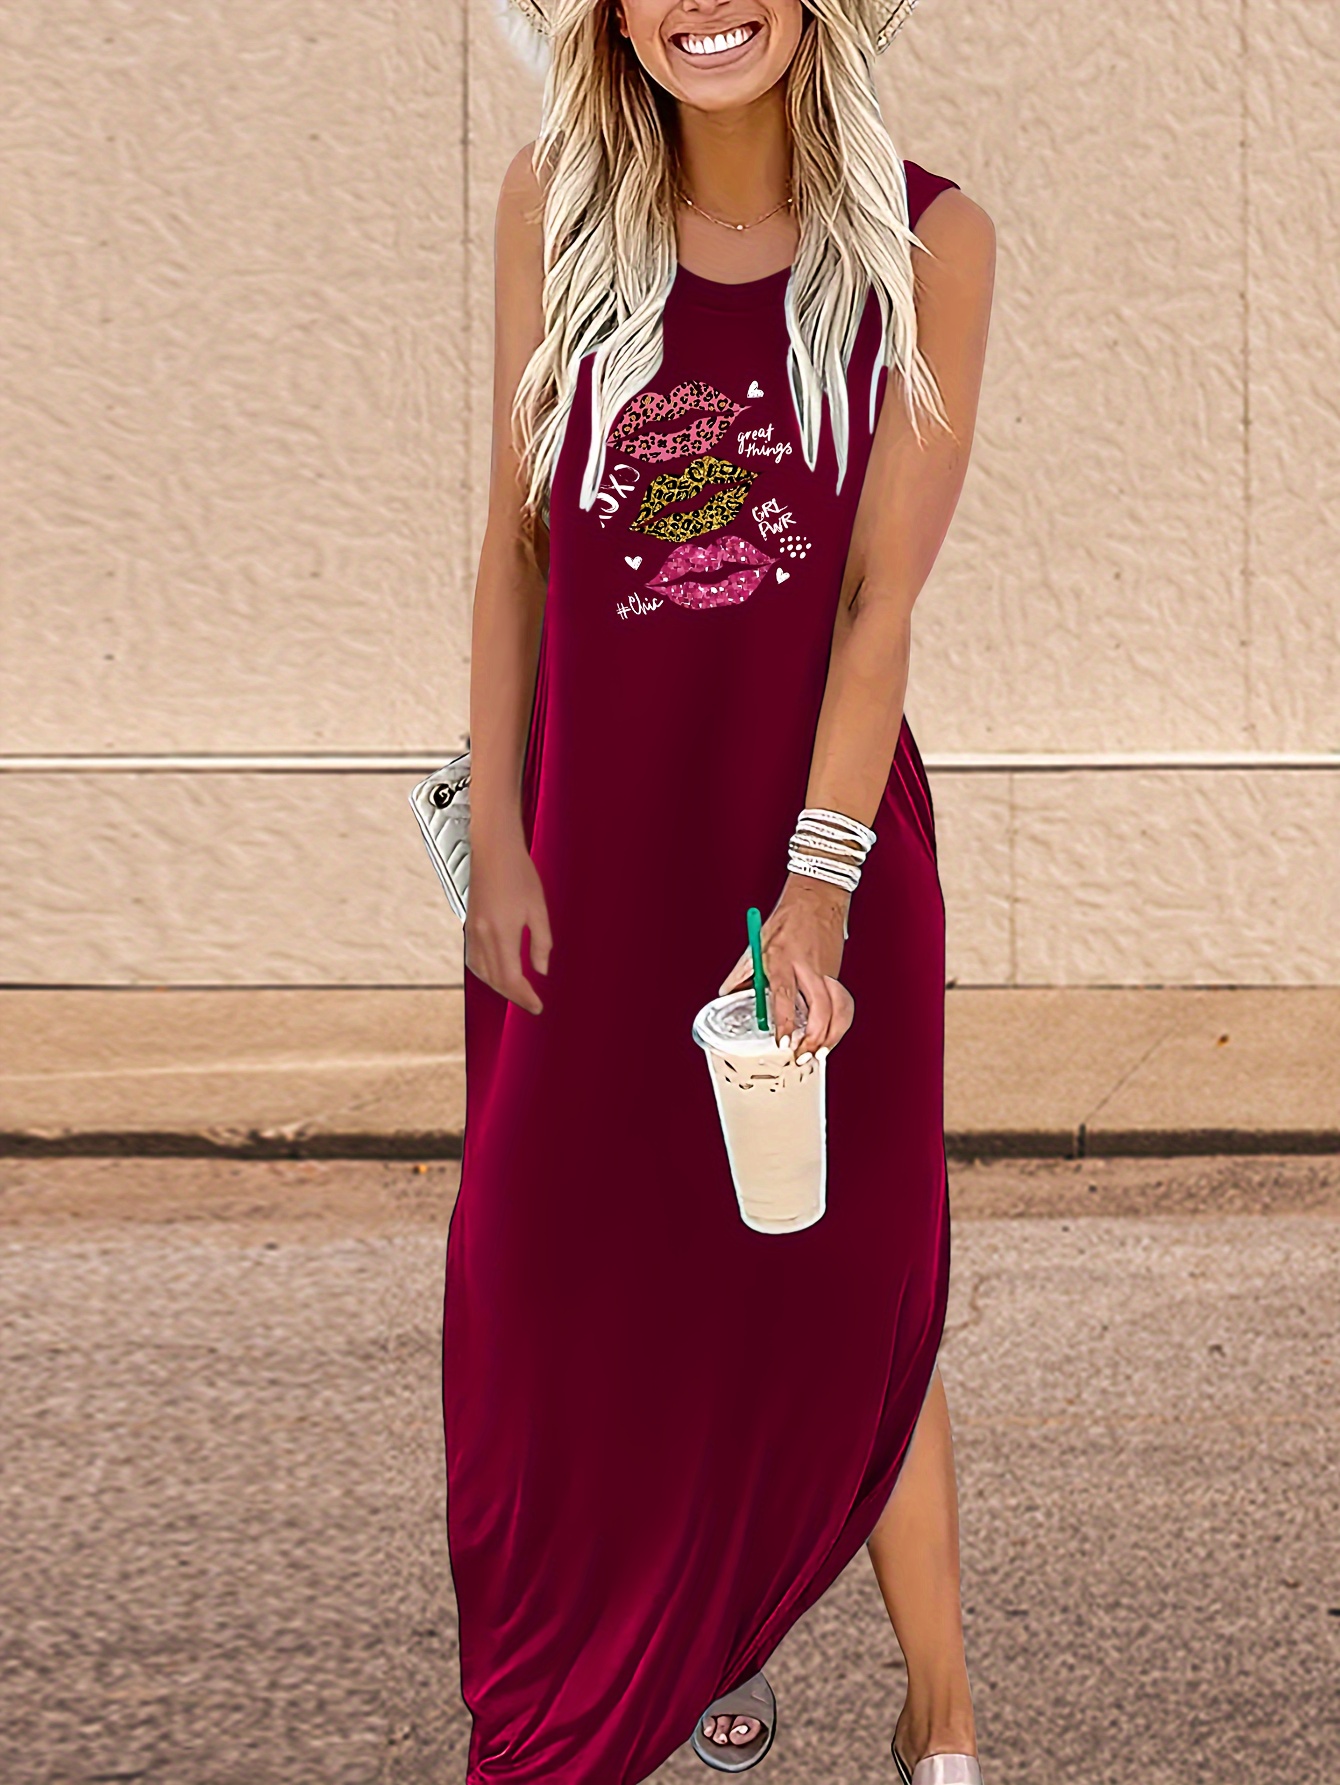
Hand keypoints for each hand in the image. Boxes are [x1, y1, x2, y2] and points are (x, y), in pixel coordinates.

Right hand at [463, 826, 551, 1015]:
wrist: (493, 850)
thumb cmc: (519, 874)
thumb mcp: (539, 910)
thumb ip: (541, 944)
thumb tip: (540, 971)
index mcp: (502, 933)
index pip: (511, 978)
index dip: (525, 996)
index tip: (537, 1006)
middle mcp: (482, 936)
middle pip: (495, 980)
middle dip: (514, 996)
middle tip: (531, 1003)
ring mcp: (472, 931)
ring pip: (482, 972)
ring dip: (499, 987)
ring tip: (517, 992)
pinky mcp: (469, 926)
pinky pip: (475, 960)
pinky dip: (486, 973)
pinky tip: (497, 974)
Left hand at [716, 874, 855, 1058]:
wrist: (818, 898)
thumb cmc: (787, 919)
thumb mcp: (757, 943)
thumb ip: (742, 973)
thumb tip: (725, 995)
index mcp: (783, 959)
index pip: (784, 995)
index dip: (783, 1022)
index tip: (782, 1043)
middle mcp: (807, 967)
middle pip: (819, 1008)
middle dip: (814, 1037)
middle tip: (802, 1056)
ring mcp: (826, 972)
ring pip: (838, 1008)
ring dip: (831, 1035)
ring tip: (818, 1054)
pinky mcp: (836, 975)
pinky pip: (842, 1003)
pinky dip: (839, 1023)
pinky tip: (829, 1037)